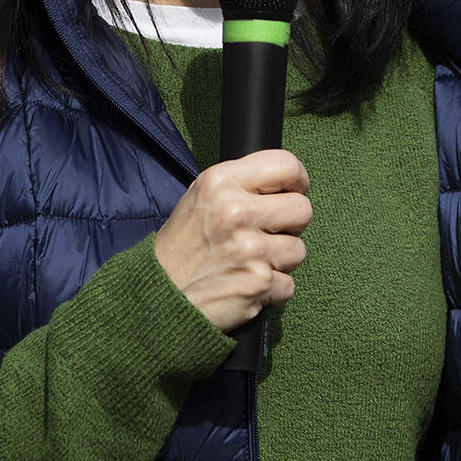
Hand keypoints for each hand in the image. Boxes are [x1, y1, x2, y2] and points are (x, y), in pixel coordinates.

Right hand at [152, 149, 310, 331]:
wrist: (158, 295)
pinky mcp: (258, 282)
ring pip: (298, 249)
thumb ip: (239, 185)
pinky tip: (248, 284)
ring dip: (280, 260)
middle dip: (290, 225)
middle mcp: (236, 211)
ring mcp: (250, 249)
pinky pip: (289, 284)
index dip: (296, 180)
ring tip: (250, 262)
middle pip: (302, 209)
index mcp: (221, 182)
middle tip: (266, 234)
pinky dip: (273, 290)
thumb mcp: (199, 197)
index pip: (286, 165)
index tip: (293, 191)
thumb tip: (283, 183)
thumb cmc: (181, 247)